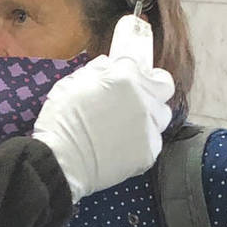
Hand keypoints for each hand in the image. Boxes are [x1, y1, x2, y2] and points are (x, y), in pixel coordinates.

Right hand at [28, 55, 175, 199]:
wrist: (62, 161)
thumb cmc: (61, 122)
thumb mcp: (71, 84)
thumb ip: (97, 71)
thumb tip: (108, 66)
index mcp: (124, 78)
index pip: (141, 66)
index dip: (131, 72)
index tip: (126, 79)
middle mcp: (143, 99)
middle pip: (164, 86)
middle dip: (152, 88)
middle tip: (137, 96)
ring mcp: (149, 126)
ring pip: (162, 115)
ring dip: (149, 116)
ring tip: (127, 125)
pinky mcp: (150, 151)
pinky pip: (153, 142)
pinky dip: (140, 143)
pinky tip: (121, 146)